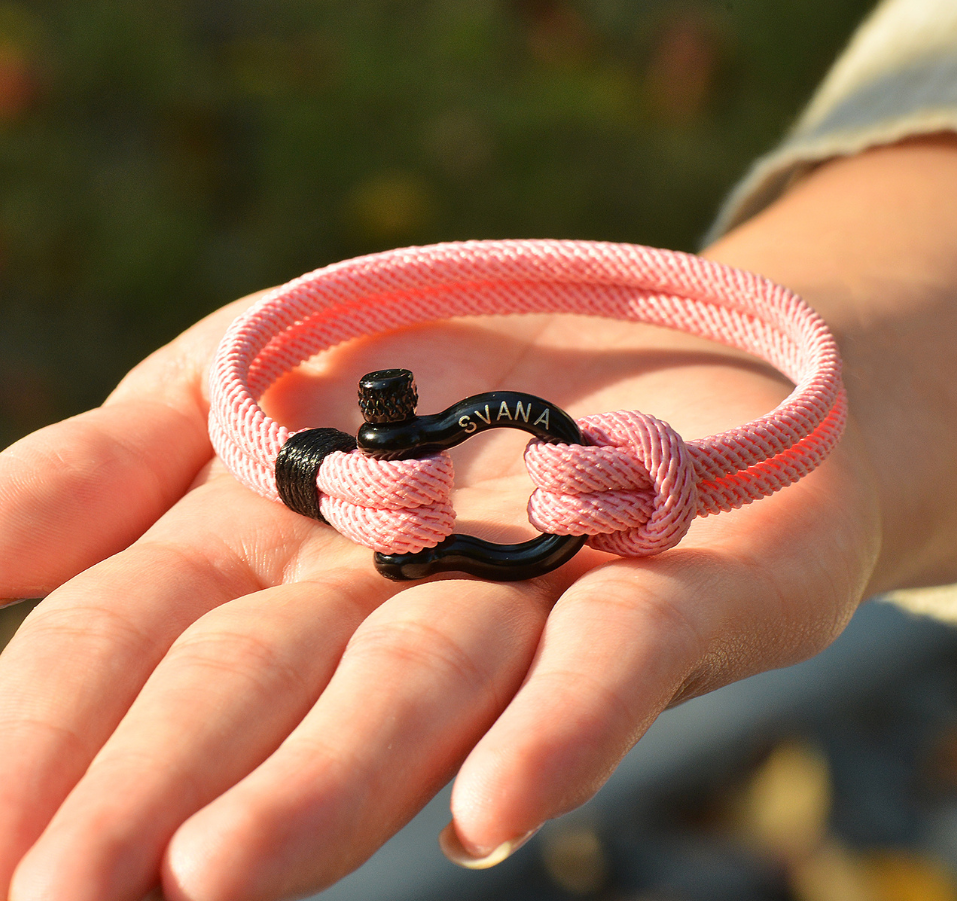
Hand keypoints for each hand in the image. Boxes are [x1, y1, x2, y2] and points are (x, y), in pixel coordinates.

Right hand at [0, 289, 879, 899]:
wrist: (660, 329)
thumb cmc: (445, 358)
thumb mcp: (247, 369)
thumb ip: (116, 457)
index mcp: (280, 548)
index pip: (135, 635)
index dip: (46, 726)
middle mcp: (395, 592)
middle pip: (261, 684)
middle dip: (158, 783)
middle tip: (60, 900)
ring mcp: (537, 593)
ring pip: (422, 685)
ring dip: (327, 775)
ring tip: (215, 872)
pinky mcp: (677, 584)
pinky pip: (618, 655)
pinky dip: (559, 724)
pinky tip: (490, 808)